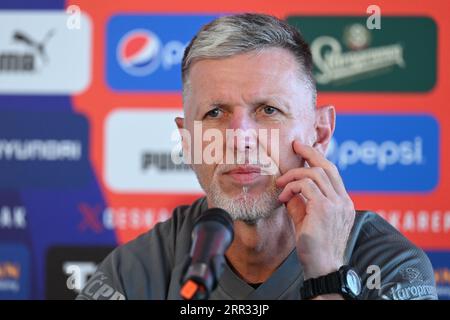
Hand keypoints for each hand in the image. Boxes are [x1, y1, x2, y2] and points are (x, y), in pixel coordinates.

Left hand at [276, 140, 354, 279]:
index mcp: (343, 202)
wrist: (322, 268)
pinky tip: (283, 197)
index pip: (333, 172)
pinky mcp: (325, 209)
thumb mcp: (306, 218)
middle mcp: (344, 201)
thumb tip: (289, 186)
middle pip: (328, 166)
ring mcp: (337, 204)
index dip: (318, 157)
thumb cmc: (313, 246)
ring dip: (294, 175)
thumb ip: (301, 201)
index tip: (303, 148)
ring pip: (315, 174)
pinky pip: (305, 186)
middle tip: (294, 146)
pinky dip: (291, 187)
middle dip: (310, 153)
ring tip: (281, 185)